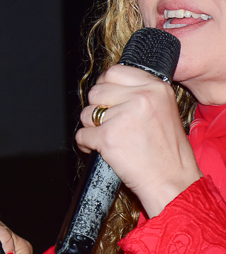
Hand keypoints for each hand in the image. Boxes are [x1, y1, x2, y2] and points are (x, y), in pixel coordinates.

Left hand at [76, 64, 200, 216]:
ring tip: (111, 139)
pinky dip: (86, 144)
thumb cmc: (168, 152)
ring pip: (86, 113)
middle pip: (96, 91)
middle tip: (110, 124)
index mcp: (156, 88)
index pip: (115, 71)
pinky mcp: (108, 137)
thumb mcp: (164, 110)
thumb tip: (108, 85)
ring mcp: (123, 116)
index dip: (106, 86)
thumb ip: (139, 94)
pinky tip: (101, 150)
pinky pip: (81, 135)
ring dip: (92, 127)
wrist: (172, 181)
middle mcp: (141, 98)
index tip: (107, 98)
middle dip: (97, 108)